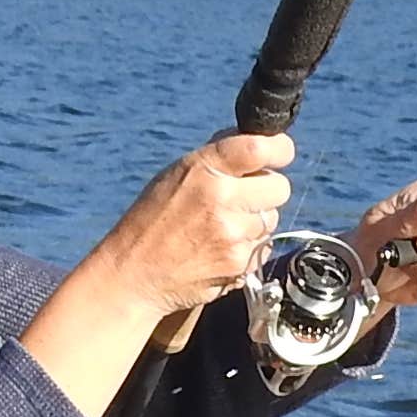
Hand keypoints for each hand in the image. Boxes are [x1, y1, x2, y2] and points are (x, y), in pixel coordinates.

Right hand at [90, 131, 296, 309]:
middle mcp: (221, 199)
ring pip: (272, 218)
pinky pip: (263, 246)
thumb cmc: (152, 221)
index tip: (281, 152)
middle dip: (267, 189)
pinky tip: (221, 247)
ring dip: (256, 220)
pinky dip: (249, 245)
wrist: (134, 274)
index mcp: (204, 169)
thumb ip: (218, 158)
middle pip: (279, 186)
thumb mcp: (176, 174)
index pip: (260, 148)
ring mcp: (233, 235)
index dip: (279, 148)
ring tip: (222, 226)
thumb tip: (256, 141)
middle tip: (244, 196)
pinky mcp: (239, 264)